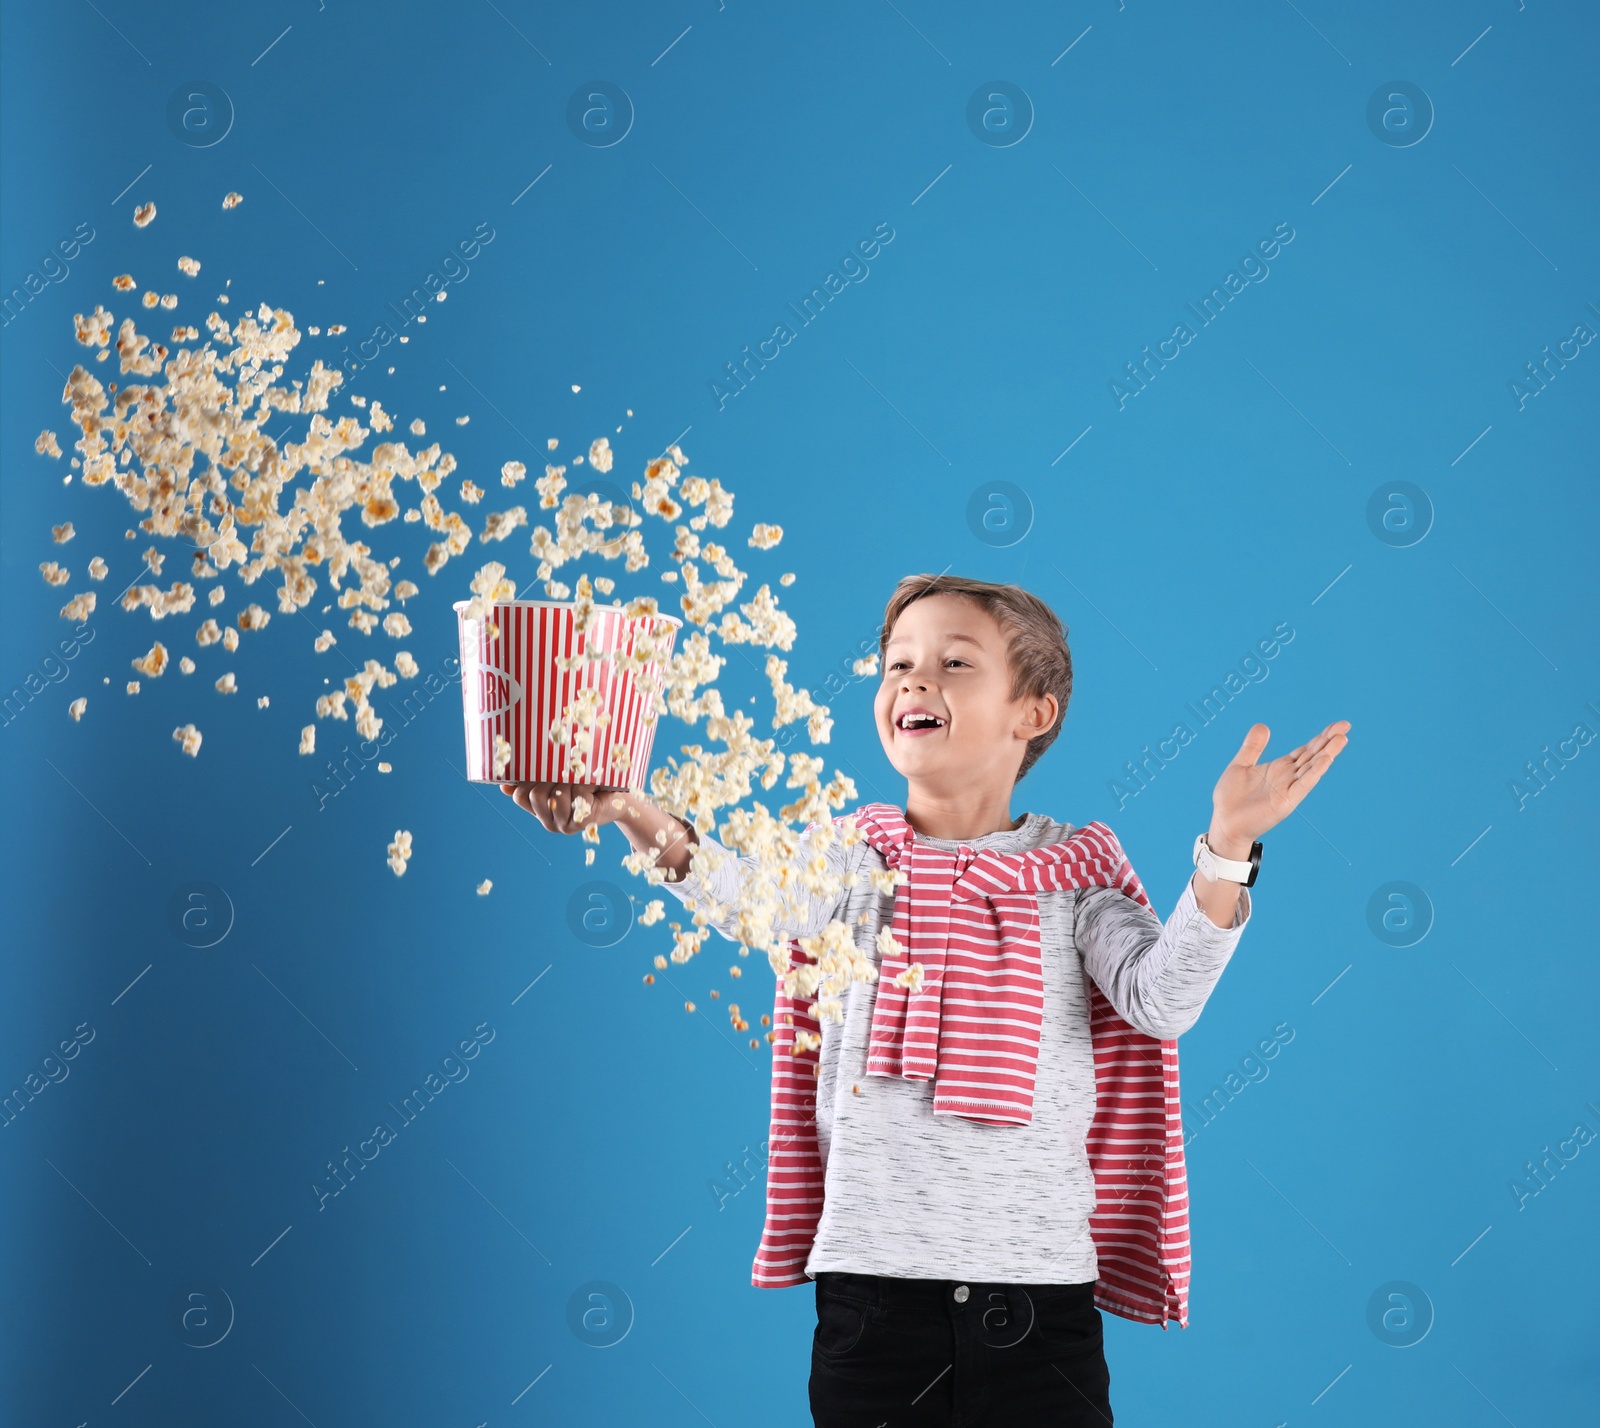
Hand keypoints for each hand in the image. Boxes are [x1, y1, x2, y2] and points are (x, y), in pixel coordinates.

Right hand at [499, 781, 628, 834]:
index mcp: (541, 812)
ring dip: (570, 780)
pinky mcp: (582, 823)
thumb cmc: (589, 782)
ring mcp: (565, 826)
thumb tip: (503, 785)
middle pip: (535, 795)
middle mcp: (549, 823)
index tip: (543, 766)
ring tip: (582, 777)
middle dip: (551, 777)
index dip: (528, 779)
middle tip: (568, 769)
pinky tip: (593, 786)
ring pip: (555, 796)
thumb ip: (534, 779)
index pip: (519, 796)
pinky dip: (585, 785)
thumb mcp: (560, 778)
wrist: (621, 798)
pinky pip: (576, 797)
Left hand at [1210, 721, 1350, 850]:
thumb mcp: (1241, 764)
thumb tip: (1263, 725)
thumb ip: (1253, 746)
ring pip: (1312, 767)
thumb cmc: (1231, 798)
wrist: (1224, 822)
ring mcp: (1289, 789)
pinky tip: (1326, 760)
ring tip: (1341, 739)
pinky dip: (1314, 772)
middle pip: (1313, 755)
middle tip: (1345, 725)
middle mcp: (1288, 777)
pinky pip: (1303, 784)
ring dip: (1327, 753)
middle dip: (1328, 741)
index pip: (1306, 749)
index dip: (1321, 737)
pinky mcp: (1286, 801)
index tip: (1338, 725)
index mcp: (1280, 767)